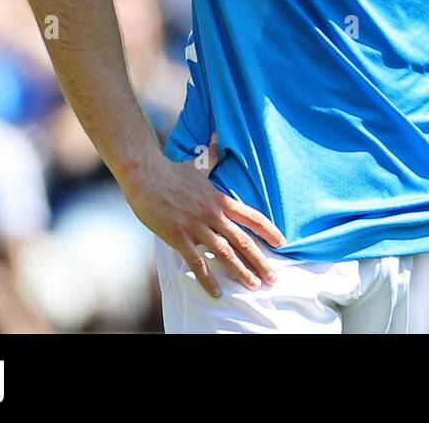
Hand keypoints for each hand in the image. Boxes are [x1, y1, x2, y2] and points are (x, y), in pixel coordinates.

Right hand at [123, 134, 285, 297]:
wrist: (146, 175)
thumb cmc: (172, 171)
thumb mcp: (198, 164)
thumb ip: (212, 156)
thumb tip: (217, 137)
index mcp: (221, 199)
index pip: (252, 216)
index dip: (269, 230)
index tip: (282, 243)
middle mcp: (214, 214)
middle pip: (243, 241)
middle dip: (261, 260)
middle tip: (273, 277)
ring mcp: (197, 227)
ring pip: (225, 254)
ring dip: (241, 271)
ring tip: (254, 285)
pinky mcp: (179, 237)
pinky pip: (197, 263)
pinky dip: (209, 279)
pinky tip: (218, 292)